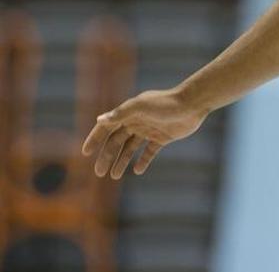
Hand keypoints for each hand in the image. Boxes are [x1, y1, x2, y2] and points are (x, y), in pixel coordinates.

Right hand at [82, 88, 208, 178]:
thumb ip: (121, 114)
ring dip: (122, 161)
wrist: (193, 104)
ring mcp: (150, 130)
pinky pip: (149, 151)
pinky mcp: (163, 137)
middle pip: (117, 141)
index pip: (106, 127)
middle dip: (107, 156)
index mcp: (128, 113)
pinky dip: (143, 161)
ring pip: (131, 148)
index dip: (95, 139)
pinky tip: (137, 171)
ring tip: (114, 176)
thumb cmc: (166, 103)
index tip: (86, 153)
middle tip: (99, 173)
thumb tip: (99, 120)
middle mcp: (137, 121)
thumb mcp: (141, 107)